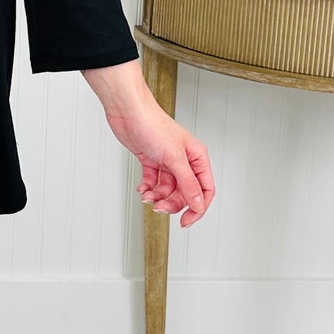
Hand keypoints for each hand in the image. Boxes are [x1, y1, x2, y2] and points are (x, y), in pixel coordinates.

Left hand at [106, 100, 214, 229]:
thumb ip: (188, 184)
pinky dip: (148, 188)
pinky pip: (153, 182)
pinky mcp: (151, 160)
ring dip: (157, 196)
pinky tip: (142, 188)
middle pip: (185, 193)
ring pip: (168, 189)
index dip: (198, 207)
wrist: (128, 112)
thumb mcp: (174, 159)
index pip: (205, 189)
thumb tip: (199, 205)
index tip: (186, 221)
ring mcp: (167, 161)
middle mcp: (184, 160)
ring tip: (147, 196)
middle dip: (172, 203)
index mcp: (197, 157)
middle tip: (159, 207)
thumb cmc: (152, 124)